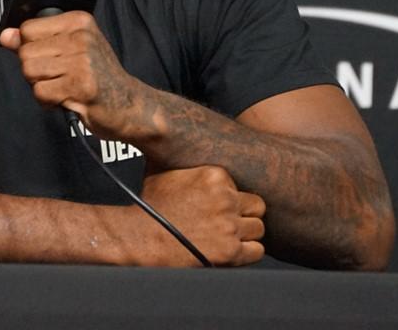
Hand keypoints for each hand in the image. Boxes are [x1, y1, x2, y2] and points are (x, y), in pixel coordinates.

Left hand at [0, 11, 151, 139]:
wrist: (130, 105)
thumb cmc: (99, 76)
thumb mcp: (71, 49)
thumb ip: (36, 41)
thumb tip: (5, 35)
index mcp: (78, 21)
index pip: (28, 28)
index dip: (31, 48)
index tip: (51, 58)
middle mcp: (81, 36)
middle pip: (25, 52)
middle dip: (34, 70)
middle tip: (59, 76)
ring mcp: (82, 61)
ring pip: (29, 72)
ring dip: (41, 86)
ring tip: (63, 86)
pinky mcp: (81, 86)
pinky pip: (40, 93)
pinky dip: (48, 101)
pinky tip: (66, 98)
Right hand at [131, 166, 265, 266]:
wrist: (138, 237)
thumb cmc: (148, 208)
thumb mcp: (164, 172)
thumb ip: (186, 165)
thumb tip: (179, 144)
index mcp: (215, 175)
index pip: (243, 187)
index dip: (234, 200)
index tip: (221, 208)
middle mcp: (226, 198)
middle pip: (257, 207)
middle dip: (244, 216)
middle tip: (229, 223)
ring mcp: (229, 224)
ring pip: (259, 228)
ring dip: (246, 235)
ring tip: (228, 238)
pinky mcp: (230, 250)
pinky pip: (257, 250)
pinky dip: (246, 253)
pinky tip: (231, 251)